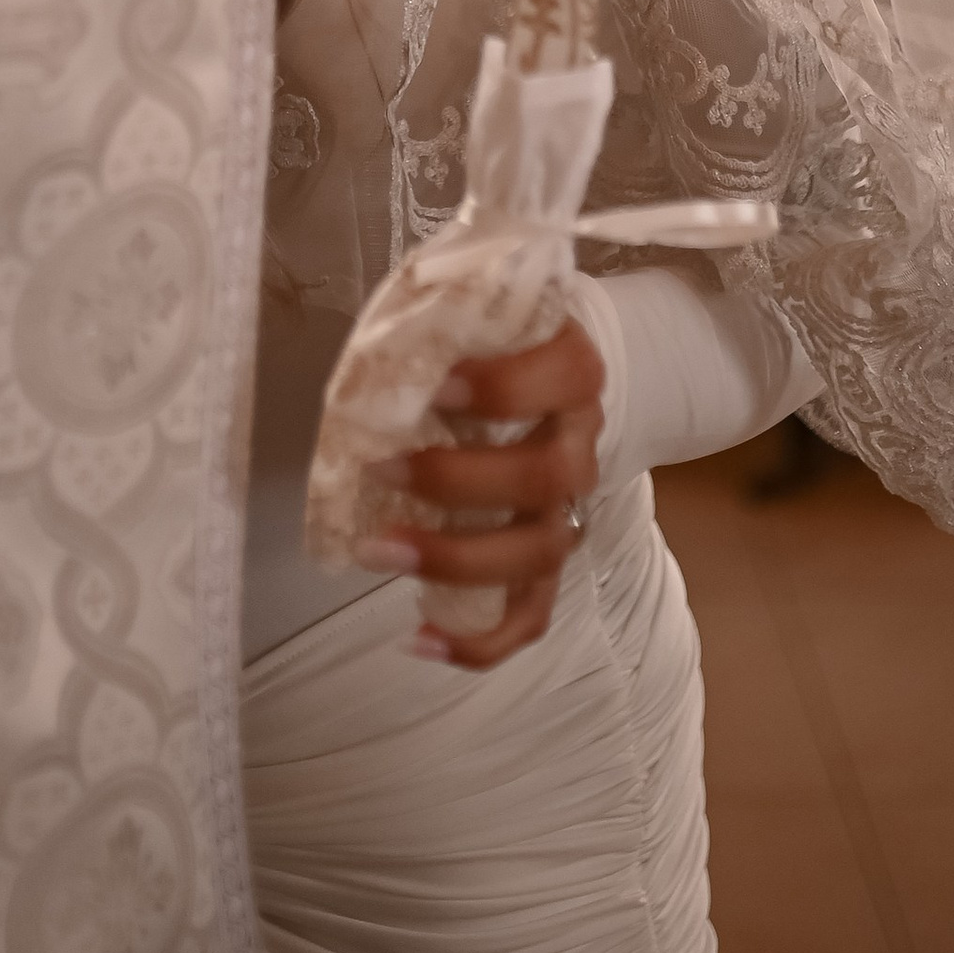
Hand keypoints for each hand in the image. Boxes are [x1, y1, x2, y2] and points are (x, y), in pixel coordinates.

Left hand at [356, 316, 605, 668]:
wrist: (543, 371)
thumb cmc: (488, 340)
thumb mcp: (472, 310)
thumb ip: (438, 322)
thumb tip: (375, 357)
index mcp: (571, 371)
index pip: (558, 379)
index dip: (500, 387)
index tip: (435, 386)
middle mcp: (578, 444)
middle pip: (545, 477)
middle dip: (457, 479)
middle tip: (380, 465)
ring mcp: (567, 510)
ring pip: (538, 553)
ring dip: (454, 559)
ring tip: (375, 551)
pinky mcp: (546, 563)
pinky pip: (530, 615)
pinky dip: (480, 642)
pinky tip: (419, 640)